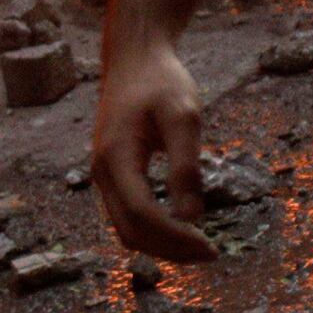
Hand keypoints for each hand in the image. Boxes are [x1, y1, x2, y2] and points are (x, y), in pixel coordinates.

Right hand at [89, 39, 218, 261]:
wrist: (134, 58)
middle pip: (130, 231)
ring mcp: (102, 175)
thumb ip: (186, 165)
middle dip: (169, 249)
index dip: (175, 238)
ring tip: (198, 248)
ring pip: (125, 229)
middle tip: (210, 254)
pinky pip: (126, 217)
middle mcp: (101, 172)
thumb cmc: (161, 81)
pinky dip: (152, 232)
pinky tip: (181, 230)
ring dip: (160, 246)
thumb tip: (192, 218)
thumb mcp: (183, 115)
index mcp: (115, 157)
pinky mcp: (112, 175)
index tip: (210, 247)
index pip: (141, 215)